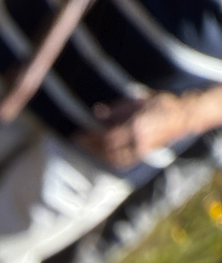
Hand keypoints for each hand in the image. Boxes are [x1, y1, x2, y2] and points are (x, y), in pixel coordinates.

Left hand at [77, 92, 194, 169]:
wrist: (183, 116)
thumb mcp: (138, 100)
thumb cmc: (161, 104)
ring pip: (113, 160)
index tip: (78, 134)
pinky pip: (121, 163)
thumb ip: (117, 109)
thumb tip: (96, 113)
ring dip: (98, 155)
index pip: (106, 137)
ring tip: (87, 148)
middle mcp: (137, 142)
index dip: (90, 138)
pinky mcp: (143, 156)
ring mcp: (141, 151)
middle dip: (90, 148)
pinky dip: (109, 160)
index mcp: (136, 126)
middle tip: (78, 142)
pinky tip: (101, 155)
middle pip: (107, 151)